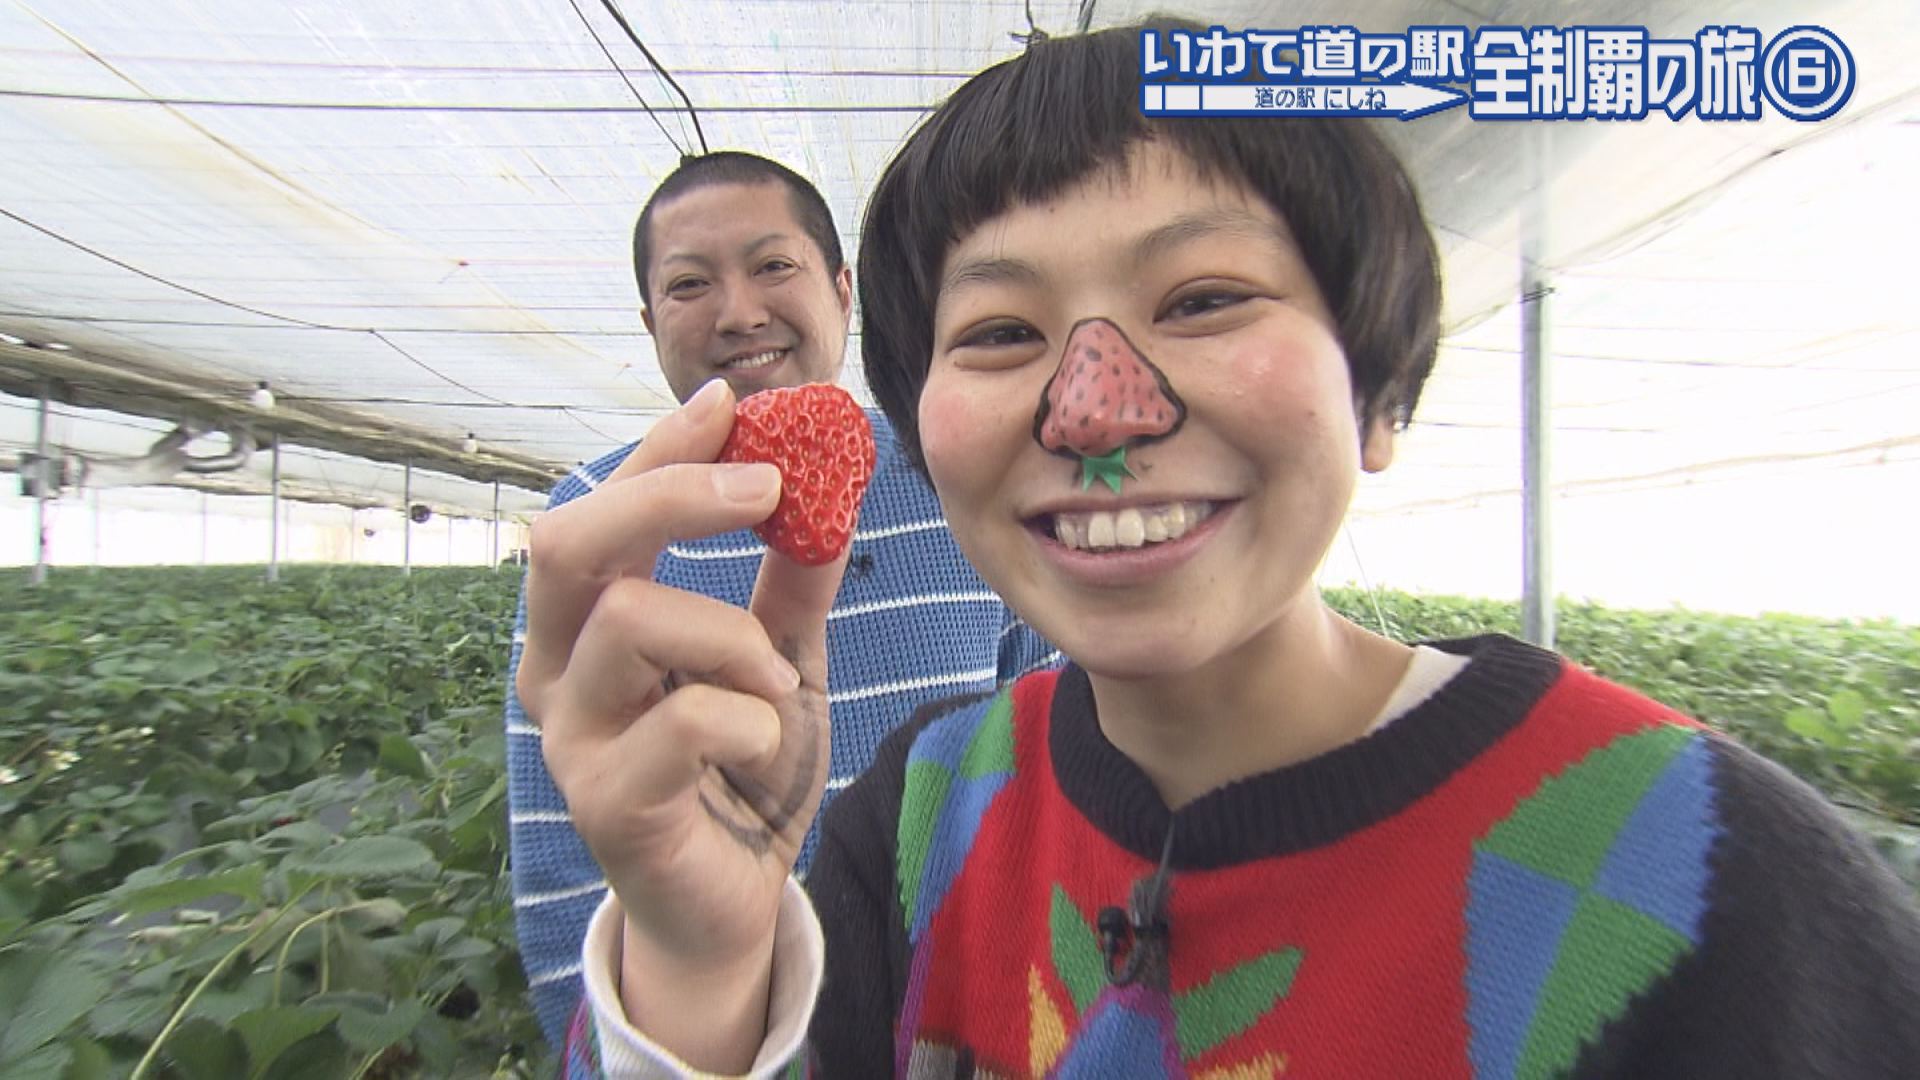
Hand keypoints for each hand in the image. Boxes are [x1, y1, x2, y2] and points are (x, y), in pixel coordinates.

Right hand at [516, 379, 841, 1067]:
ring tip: (776, 679)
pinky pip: (681, 721)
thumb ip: (792, 578)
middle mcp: (557, 669)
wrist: (733, 901)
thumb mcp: (778, 658)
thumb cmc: (739, 770)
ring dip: (730, 634)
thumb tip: (830, 476)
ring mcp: (571, 735)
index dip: (660, 449)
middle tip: (767, 487)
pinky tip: (764, 744)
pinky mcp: (604, 800)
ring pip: (628, 619)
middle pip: (569, 541)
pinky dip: (749, 717)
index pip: (601, 507)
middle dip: (670, 493)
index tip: (735, 402)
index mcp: (589, 622)